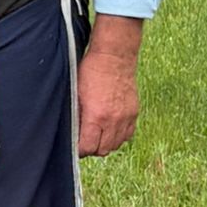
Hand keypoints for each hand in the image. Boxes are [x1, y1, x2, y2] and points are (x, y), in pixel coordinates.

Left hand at [76, 14, 142, 157]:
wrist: (114, 56)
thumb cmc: (91, 71)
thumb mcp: (76, 94)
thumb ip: (75, 116)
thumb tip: (72, 133)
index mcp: (96, 116)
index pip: (88, 147)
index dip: (79, 150)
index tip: (74, 147)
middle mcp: (113, 120)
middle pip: (103, 150)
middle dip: (91, 149)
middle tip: (83, 142)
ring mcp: (126, 117)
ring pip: (116, 145)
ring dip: (105, 144)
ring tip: (96, 136)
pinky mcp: (134, 113)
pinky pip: (127, 135)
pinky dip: (118, 137)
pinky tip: (109, 129)